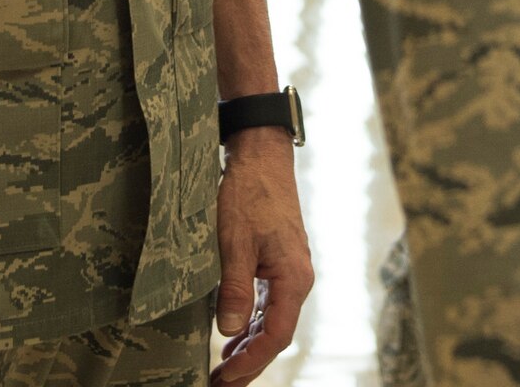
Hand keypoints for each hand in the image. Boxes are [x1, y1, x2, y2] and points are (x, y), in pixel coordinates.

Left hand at [211, 129, 312, 386]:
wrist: (261, 154)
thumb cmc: (250, 192)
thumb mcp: (236, 240)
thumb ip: (234, 288)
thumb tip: (228, 330)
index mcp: (293, 279)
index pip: (276, 336)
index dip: (252, 362)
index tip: (227, 377)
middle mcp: (297, 279)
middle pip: (276, 334)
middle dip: (250, 362)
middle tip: (222, 383)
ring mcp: (289, 270)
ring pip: (271, 320)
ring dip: (249, 344)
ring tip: (224, 366)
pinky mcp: (279, 261)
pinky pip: (268, 303)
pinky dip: (251, 322)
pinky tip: (234, 333)